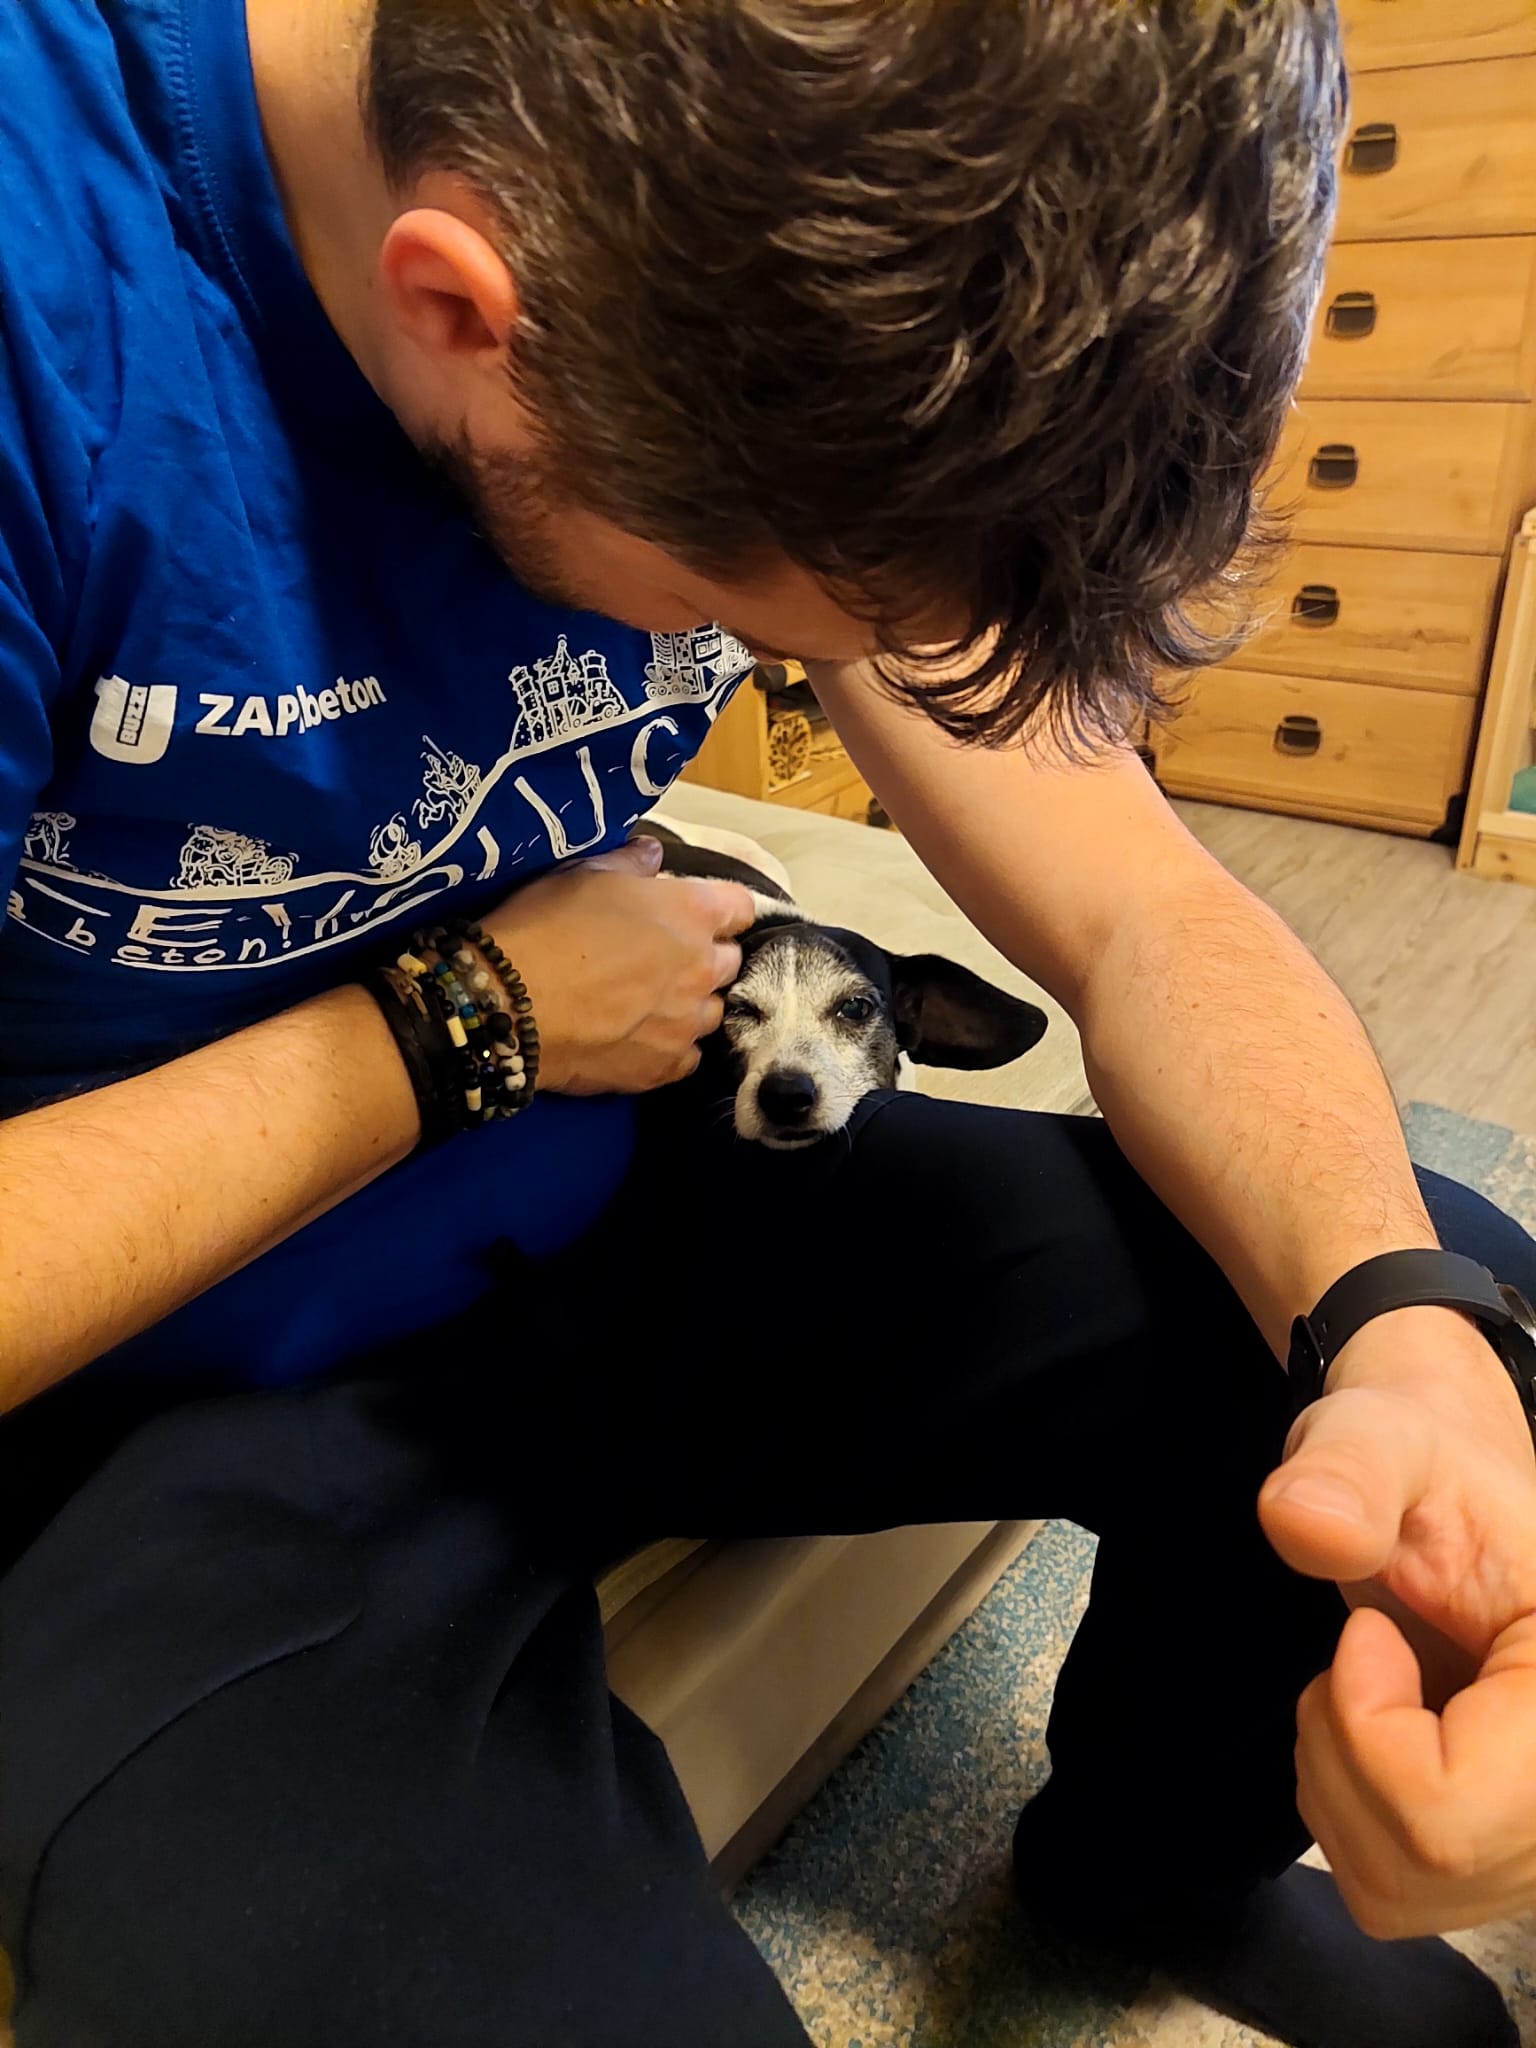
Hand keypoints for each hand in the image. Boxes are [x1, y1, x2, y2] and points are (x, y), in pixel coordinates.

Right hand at [485, 837, 755, 1094]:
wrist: (510, 1005)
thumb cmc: (546, 926)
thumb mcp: (582, 874)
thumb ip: (629, 864)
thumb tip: (653, 854)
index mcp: (691, 912)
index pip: (739, 907)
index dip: (718, 910)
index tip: (691, 915)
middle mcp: (703, 968)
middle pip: (728, 961)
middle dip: (703, 957)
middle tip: (660, 959)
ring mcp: (687, 1024)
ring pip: (710, 1012)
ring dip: (689, 1005)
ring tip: (647, 1005)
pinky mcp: (665, 1068)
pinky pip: (686, 1057)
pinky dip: (670, 1048)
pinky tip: (639, 1041)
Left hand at [1259, 1306, 1535, 1935]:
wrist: (1444, 1498)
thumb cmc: (1419, 1466)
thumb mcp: (1379, 1438)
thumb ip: (1347, 1473)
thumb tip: (1301, 1523)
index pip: (1453, 1815)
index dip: (1370, 1727)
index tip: (1367, 1634)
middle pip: (1427, 1862)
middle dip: (1345, 1751)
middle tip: (1362, 1655)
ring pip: (1400, 1888)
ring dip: (1340, 1780)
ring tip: (1370, 1685)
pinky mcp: (1508, 1863)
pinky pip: (1390, 1892)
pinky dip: (1349, 1813)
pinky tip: (1378, 1731)